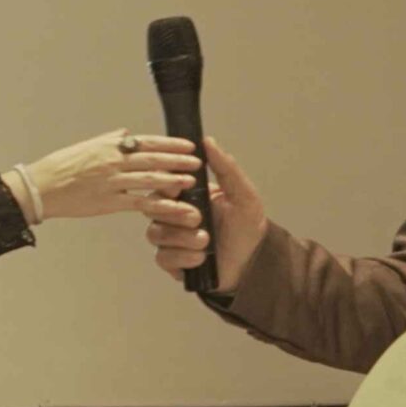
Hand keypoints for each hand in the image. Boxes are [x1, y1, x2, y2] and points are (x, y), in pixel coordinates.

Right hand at [26, 131, 199, 219]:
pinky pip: (139, 203)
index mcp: (111, 146)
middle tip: (197, 162)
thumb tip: (127, 134)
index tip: (189, 145)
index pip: (148, 142)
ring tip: (191, 181)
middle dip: (178, 160)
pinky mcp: (109, 202)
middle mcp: (115, 161)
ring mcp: (113, 182)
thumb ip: (110, 140)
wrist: (42, 186)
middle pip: (153, 159)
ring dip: (173, 180)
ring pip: (150, 179)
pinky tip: (174, 207)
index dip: (170, 144)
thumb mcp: (88, 145)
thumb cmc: (62, 165)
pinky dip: (159, 204)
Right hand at [139, 137, 267, 291]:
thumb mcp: (243, 195)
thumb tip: (209, 141)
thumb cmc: (246, 227)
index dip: (168, 182)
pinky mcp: (171, 260)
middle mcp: (174, 213)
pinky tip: (200, 258)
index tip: (182, 186)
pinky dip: (182, 257)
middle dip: (175, 212)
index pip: (164, 181)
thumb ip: (227, 168)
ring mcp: (170, 238)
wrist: (251, 265)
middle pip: (153, 207)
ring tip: (205, 241)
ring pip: (156, 233)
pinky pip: (163, 257)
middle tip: (198, 218)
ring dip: (181, 237)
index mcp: (189, 194)